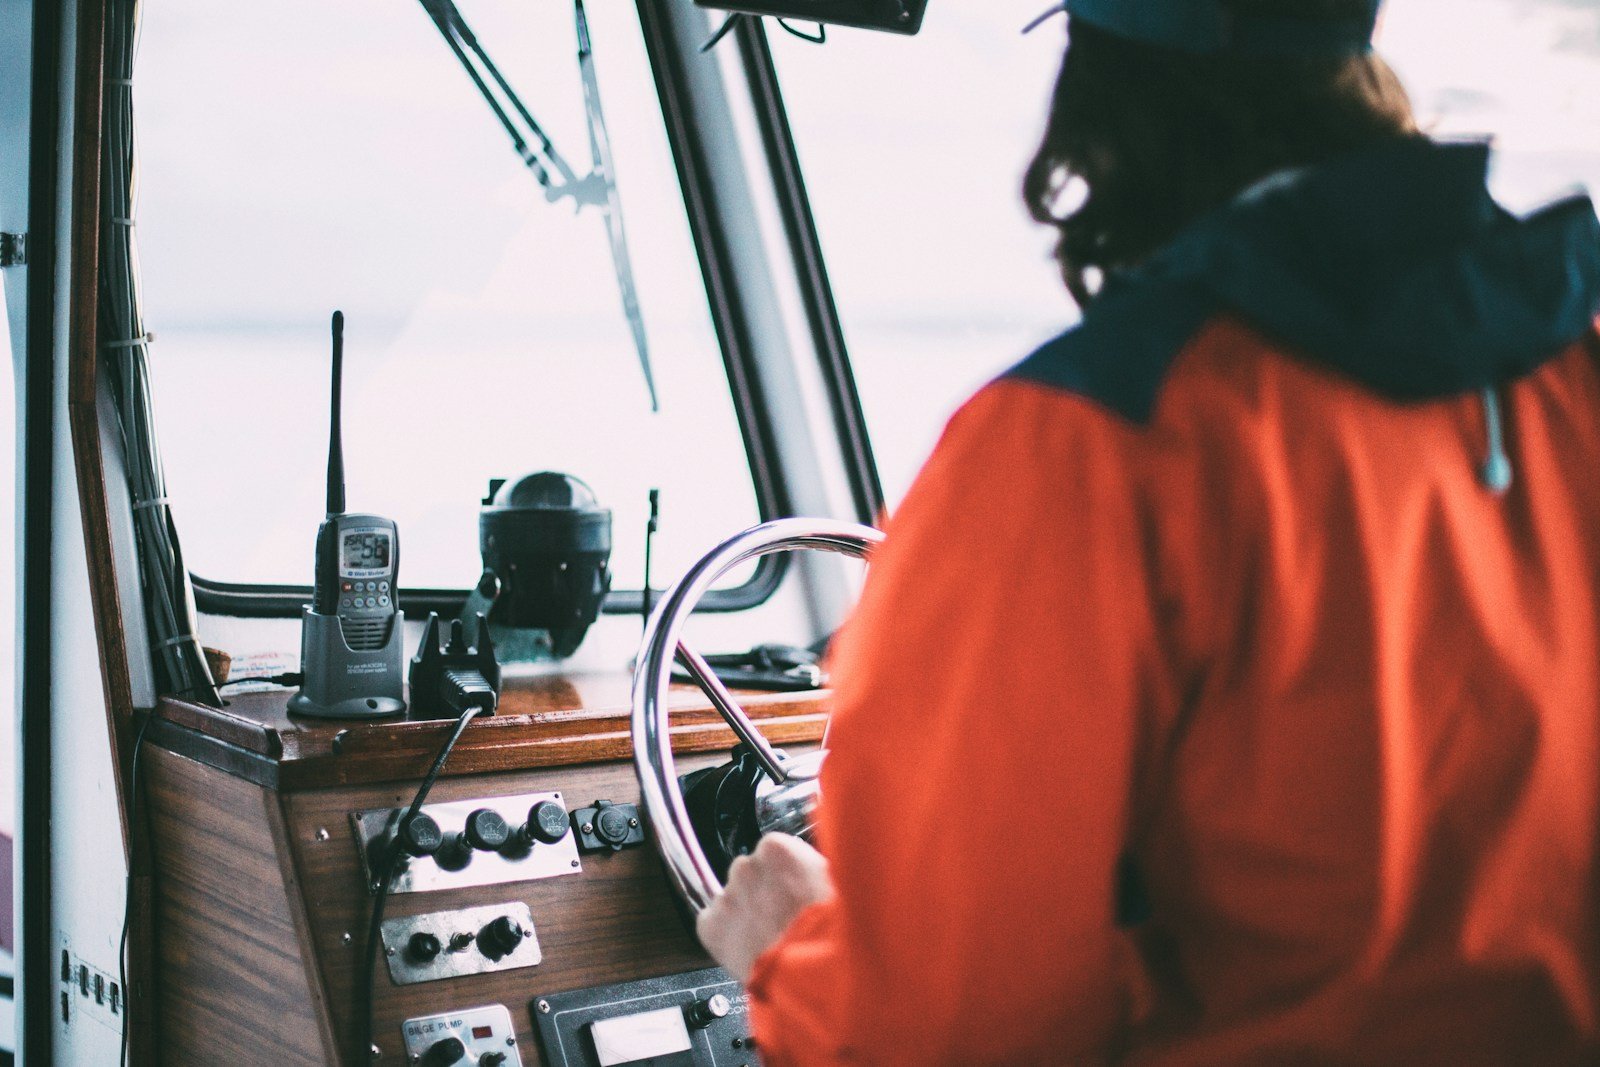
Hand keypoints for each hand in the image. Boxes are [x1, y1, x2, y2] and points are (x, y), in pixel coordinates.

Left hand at [697, 834, 832, 982]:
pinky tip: (748, 946)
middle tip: (783, 916)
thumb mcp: (838, 884)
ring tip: (769, 936)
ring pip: (732, 897)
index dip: (786, 873)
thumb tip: (812, 868)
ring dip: (745, 911)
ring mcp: (726, 898)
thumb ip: (815, 868)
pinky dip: (725, 933)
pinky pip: (712, 922)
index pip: (773, 849)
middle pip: (750, 871)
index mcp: (778, 851)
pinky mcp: (711, 927)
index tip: (793, 888)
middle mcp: (747, 868)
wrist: (811, 978)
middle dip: (763, 890)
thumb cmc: (831, 934)